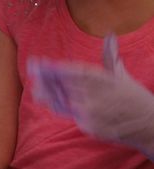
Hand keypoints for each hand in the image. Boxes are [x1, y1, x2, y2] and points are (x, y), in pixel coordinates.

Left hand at [28, 34, 153, 160]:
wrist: (148, 125)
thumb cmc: (133, 98)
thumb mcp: (122, 76)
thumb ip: (110, 58)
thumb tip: (109, 36)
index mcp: (104, 80)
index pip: (74, 72)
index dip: (55, 68)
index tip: (40, 63)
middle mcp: (97, 96)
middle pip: (65, 87)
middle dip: (46, 79)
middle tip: (32, 72)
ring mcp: (92, 113)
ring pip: (63, 102)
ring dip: (48, 95)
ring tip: (36, 88)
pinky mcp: (90, 127)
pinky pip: (71, 116)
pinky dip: (59, 108)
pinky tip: (48, 102)